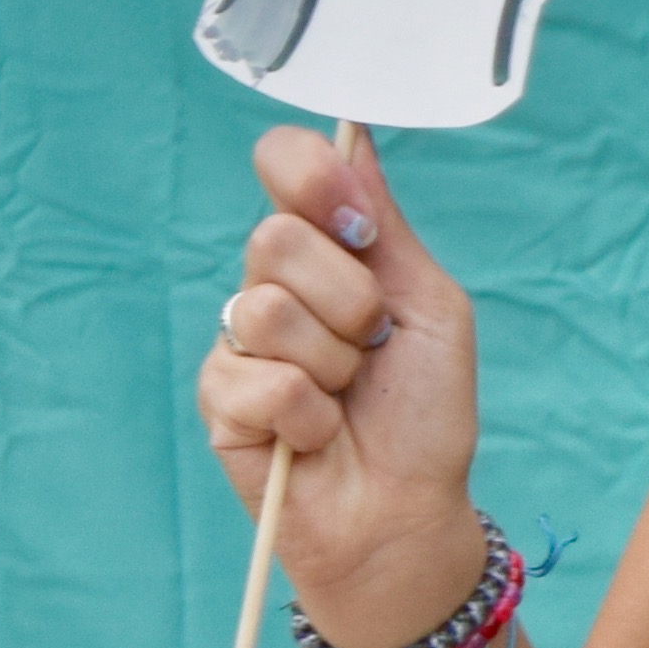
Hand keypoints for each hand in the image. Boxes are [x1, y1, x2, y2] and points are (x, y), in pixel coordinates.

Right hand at [192, 126, 491, 647]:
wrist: (407, 512)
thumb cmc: (426, 416)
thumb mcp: (430, 308)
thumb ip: (387, 226)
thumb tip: (355, 135)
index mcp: (329, 252)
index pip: (284, 166)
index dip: (308, 175)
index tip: (355, 219)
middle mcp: (275, 286)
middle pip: (274, 239)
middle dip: (347, 299)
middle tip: (372, 344)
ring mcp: (239, 342)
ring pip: (265, 310)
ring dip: (331, 362)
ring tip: (346, 396)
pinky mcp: (218, 400)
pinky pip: (255, 379)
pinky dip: (305, 413)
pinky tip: (318, 435)